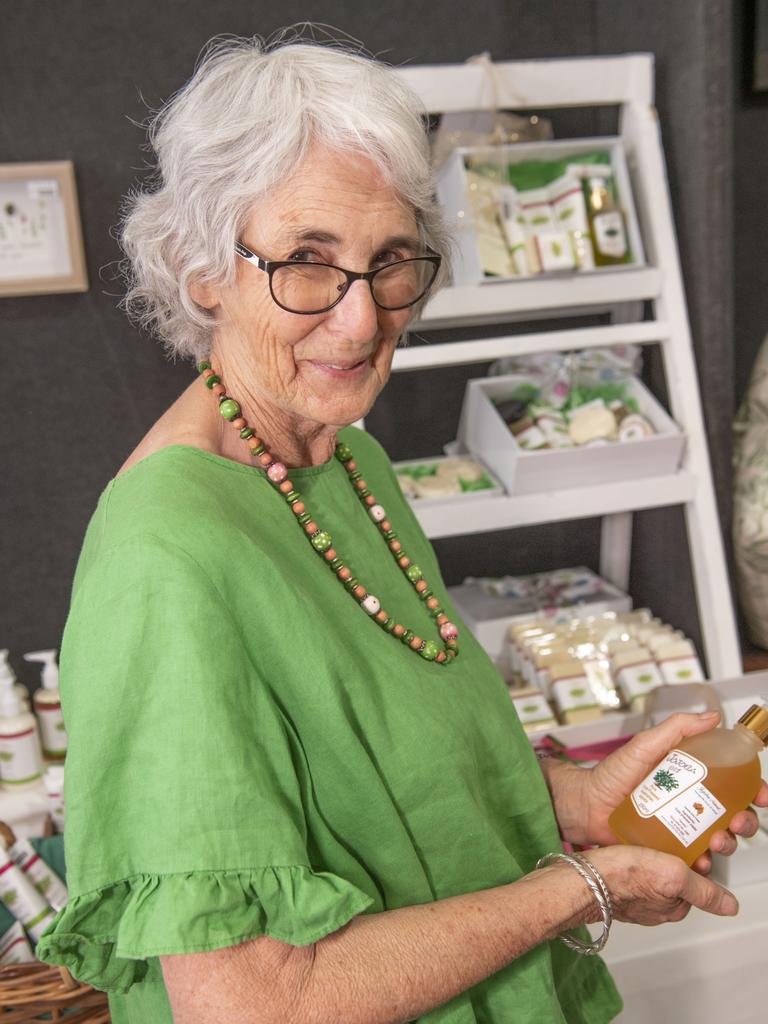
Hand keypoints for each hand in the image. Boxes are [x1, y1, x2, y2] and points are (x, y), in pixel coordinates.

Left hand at [544, 711, 767, 870]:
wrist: (586, 804)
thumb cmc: (612, 774)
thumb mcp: (645, 745)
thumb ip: (676, 729)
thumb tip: (711, 716)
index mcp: (691, 777)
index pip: (733, 782)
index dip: (754, 788)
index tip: (761, 794)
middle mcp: (691, 803)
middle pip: (734, 813)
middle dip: (746, 820)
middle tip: (738, 821)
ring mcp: (682, 828)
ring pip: (720, 839)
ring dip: (728, 842)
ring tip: (717, 840)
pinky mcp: (670, 851)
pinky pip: (695, 861)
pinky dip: (703, 864)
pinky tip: (699, 862)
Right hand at [585, 844, 738, 925]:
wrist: (582, 878)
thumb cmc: (622, 877)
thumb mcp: (673, 877)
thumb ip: (704, 891)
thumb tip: (730, 907)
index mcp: (674, 906)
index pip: (697, 880)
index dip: (698, 859)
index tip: (692, 841)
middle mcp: (656, 906)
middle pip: (677, 875)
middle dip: (676, 855)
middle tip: (667, 835)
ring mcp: (636, 896)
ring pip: (656, 871)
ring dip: (655, 854)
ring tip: (648, 836)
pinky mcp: (618, 885)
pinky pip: (635, 869)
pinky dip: (637, 856)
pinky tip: (631, 843)